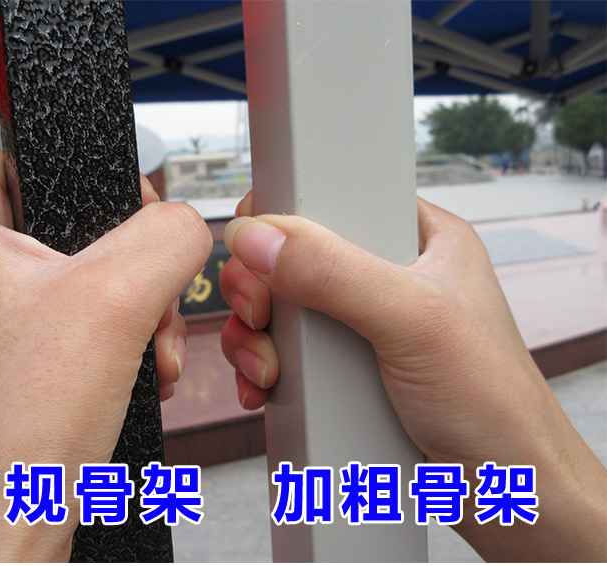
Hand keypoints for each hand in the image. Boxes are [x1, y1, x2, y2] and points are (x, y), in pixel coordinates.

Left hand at [0, 152, 211, 560]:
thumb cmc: (3, 444)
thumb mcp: (112, 306)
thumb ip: (167, 238)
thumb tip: (192, 222)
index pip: (37, 164)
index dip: (106, 189)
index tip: (140, 225)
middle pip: (77, 236)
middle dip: (137, 280)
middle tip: (152, 316)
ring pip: (85, 292)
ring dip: (135, 324)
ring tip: (147, 362)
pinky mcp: (3, 375)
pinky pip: (75, 339)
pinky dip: (115, 357)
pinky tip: (130, 385)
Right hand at [220, 192, 605, 560]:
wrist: (506, 493)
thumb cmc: (494, 404)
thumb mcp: (413, 322)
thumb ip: (334, 273)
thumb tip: (259, 237)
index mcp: (418, 239)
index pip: (337, 198)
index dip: (287, 214)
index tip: (255, 244)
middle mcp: (386, 276)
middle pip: (295, 256)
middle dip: (262, 288)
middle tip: (259, 314)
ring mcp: (363, 325)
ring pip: (284, 308)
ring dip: (257, 336)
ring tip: (267, 367)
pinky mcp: (346, 368)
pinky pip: (286, 352)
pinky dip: (264, 367)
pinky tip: (266, 386)